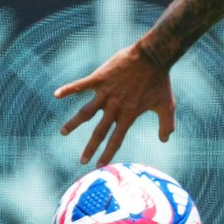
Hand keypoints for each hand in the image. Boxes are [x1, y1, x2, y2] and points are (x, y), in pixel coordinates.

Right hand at [55, 44, 175, 166]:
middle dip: (90, 147)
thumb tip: (164, 140)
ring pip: (86, 112)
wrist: (153, 57)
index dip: (107, 153)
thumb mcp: (167, 104)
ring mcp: (106, 92)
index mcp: (129, 114)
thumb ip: (166, 124)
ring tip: (63, 133)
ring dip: (74, 123)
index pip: (116, 139)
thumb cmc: (161, 81)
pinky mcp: (100, 78)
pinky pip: (81, 85)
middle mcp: (115, 107)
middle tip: (81, 160)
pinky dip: (68, 89)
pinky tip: (56, 95)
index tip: (99, 166)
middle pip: (99, 131)